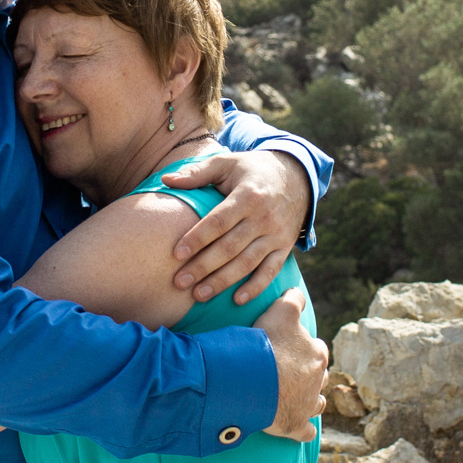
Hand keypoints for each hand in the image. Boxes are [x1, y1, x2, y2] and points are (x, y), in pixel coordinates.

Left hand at [165, 150, 311, 303]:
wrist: (296, 177)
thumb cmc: (251, 170)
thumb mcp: (227, 163)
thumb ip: (197, 172)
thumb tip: (165, 180)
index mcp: (248, 195)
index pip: (219, 221)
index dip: (197, 238)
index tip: (176, 254)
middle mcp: (264, 217)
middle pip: (230, 247)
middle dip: (203, 266)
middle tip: (179, 282)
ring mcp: (276, 234)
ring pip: (247, 263)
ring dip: (223, 281)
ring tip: (198, 295)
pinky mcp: (285, 247)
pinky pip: (271, 270)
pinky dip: (256, 287)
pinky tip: (237, 300)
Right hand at [254, 289, 327, 441]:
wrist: (252, 379)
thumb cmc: (266, 343)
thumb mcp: (281, 312)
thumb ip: (292, 299)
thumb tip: (298, 290)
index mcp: (316, 353)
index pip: (317, 347)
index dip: (304, 347)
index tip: (291, 348)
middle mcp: (317, 379)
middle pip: (318, 375)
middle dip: (309, 374)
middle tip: (290, 373)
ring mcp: (307, 404)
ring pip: (316, 401)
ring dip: (309, 399)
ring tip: (295, 398)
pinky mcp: (296, 424)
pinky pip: (305, 431)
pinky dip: (304, 430)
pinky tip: (301, 430)